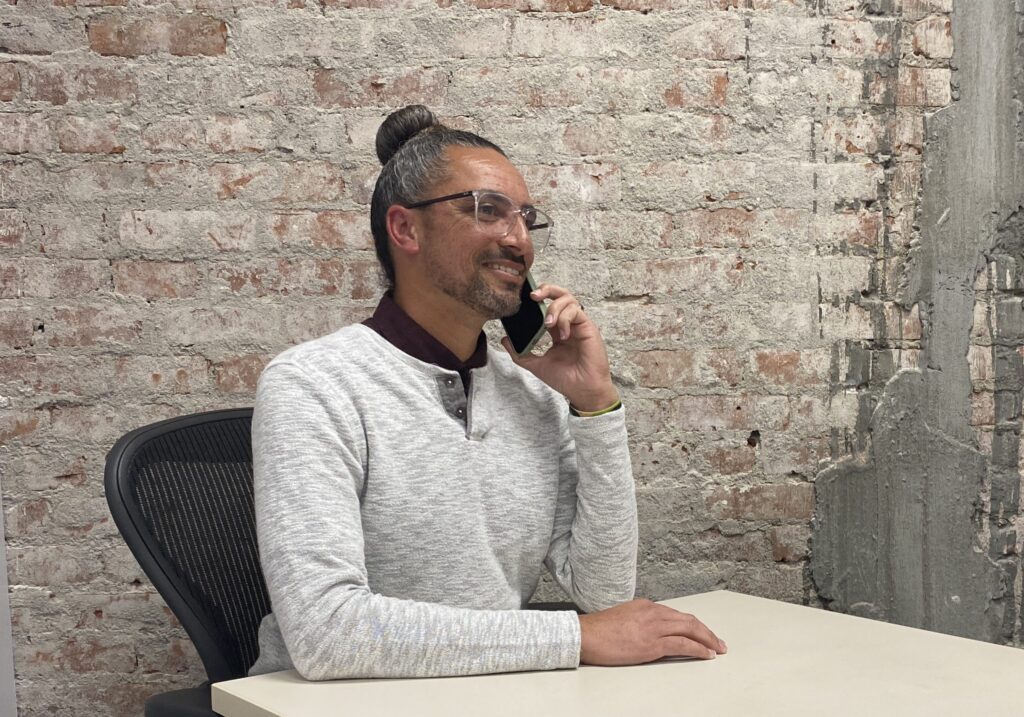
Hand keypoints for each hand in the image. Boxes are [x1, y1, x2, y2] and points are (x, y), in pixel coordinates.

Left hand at [500, 284, 617, 411]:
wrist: (582, 391)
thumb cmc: (565, 379)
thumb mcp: (536, 365)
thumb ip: (520, 353)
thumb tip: (504, 339)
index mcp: (556, 330)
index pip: (547, 305)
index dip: (538, 298)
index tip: (523, 298)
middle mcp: (568, 324)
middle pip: (560, 295)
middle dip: (546, 290)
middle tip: (533, 296)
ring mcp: (578, 325)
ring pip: (569, 299)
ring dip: (554, 307)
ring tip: (547, 323)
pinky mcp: (588, 327)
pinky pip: (576, 311)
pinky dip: (565, 319)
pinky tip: (561, 335)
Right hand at [578, 599, 726, 664]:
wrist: (585, 635)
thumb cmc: (599, 630)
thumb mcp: (624, 617)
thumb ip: (641, 621)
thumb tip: (652, 632)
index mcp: (646, 606)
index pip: (677, 615)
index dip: (694, 624)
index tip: (702, 632)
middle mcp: (653, 613)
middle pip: (688, 620)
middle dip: (707, 631)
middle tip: (718, 642)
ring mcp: (653, 627)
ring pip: (690, 629)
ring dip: (707, 640)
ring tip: (717, 649)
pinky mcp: (651, 644)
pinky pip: (682, 644)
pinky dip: (698, 649)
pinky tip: (706, 654)